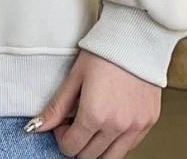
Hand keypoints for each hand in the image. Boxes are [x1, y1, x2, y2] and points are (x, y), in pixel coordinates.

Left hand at [27, 50, 160, 157]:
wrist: (135, 39)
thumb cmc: (103, 54)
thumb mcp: (74, 79)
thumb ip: (56, 108)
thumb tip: (37, 126)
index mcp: (95, 115)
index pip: (71, 147)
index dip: (61, 137)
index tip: (62, 123)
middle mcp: (117, 125)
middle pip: (89, 155)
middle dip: (77, 143)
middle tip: (75, 122)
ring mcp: (136, 126)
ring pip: (111, 157)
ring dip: (97, 148)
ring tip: (92, 126)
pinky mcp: (149, 122)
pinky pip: (130, 146)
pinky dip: (117, 142)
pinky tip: (109, 124)